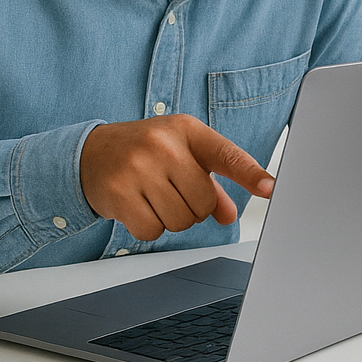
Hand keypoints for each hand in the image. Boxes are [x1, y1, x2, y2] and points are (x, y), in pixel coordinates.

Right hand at [80, 115, 273, 241]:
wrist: (90, 152)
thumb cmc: (146, 152)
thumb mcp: (182, 156)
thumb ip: (210, 184)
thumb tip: (229, 215)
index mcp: (187, 131)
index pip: (226, 155)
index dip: (251, 174)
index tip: (271, 188)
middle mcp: (163, 145)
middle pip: (204, 203)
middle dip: (193, 208)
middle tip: (172, 191)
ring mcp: (138, 167)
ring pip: (180, 221)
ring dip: (171, 219)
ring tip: (154, 196)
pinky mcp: (118, 192)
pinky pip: (152, 230)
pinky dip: (148, 227)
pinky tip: (137, 206)